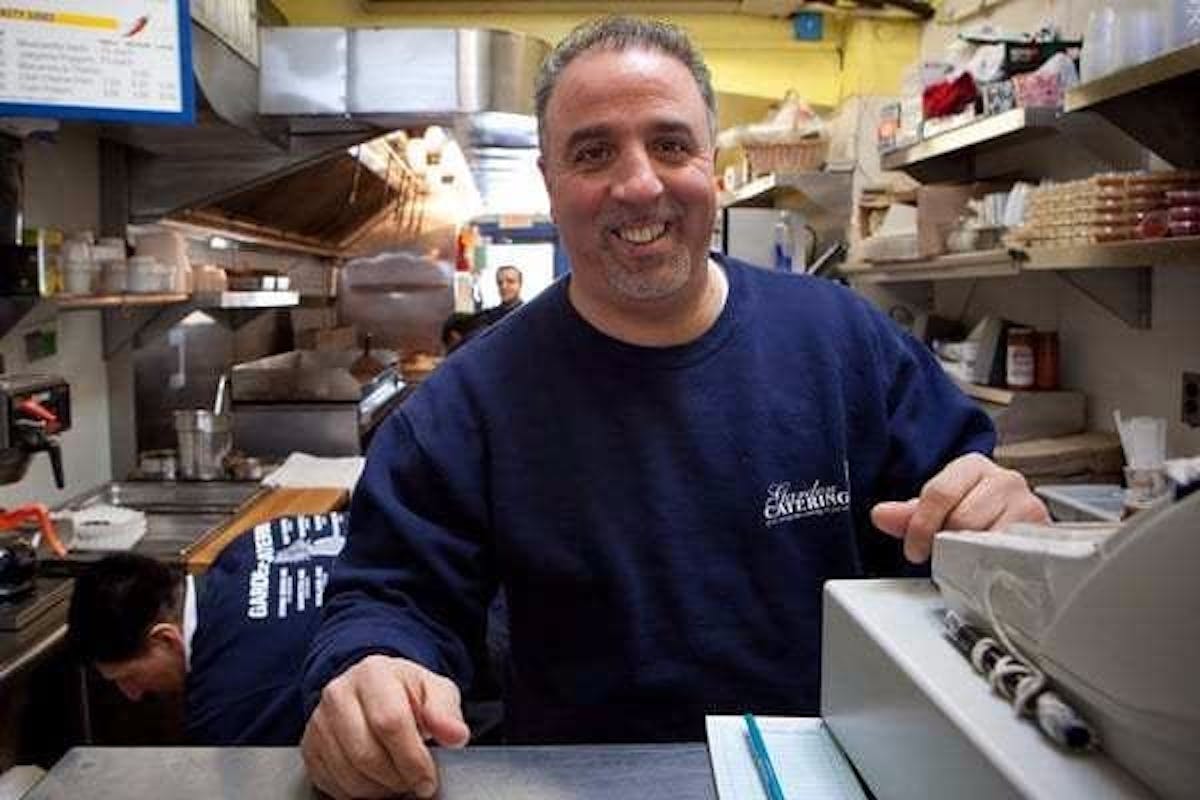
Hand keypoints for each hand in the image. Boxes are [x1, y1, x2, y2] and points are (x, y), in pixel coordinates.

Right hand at [301, 654, 469, 799]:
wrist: (372, 691)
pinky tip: (377, 780)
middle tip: (415, 783)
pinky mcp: (310, 746)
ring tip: (398, 780)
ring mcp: (319, 721)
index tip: (428, 778)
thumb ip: (446, 712)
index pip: (390, 723)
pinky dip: (359, 792)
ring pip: (348, 774)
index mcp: (373, 673)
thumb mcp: (435, 691)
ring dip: (379, 789)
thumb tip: (455, 735)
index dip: (412, 759)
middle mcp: (339, 693)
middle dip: (397, 778)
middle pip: (366, 754)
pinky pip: (332, 783)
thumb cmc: (406, 692)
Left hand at [871, 453, 1048, 562]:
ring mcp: (1029, 504)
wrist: (1016, 524)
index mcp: (973, 465)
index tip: (914, 550)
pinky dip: (997, 563)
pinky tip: (990, 565)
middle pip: (963, 519)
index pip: (939, 493)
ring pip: (988, 538)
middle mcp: (1006, 479)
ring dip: (972, 555)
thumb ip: (908, 514)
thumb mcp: (938, 510)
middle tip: (946, 555)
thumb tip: (881, 514)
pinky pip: (1013, 553)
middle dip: (948, 542)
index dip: (921, 526)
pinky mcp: (1045, 531)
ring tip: (969, 559)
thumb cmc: (975, 513)